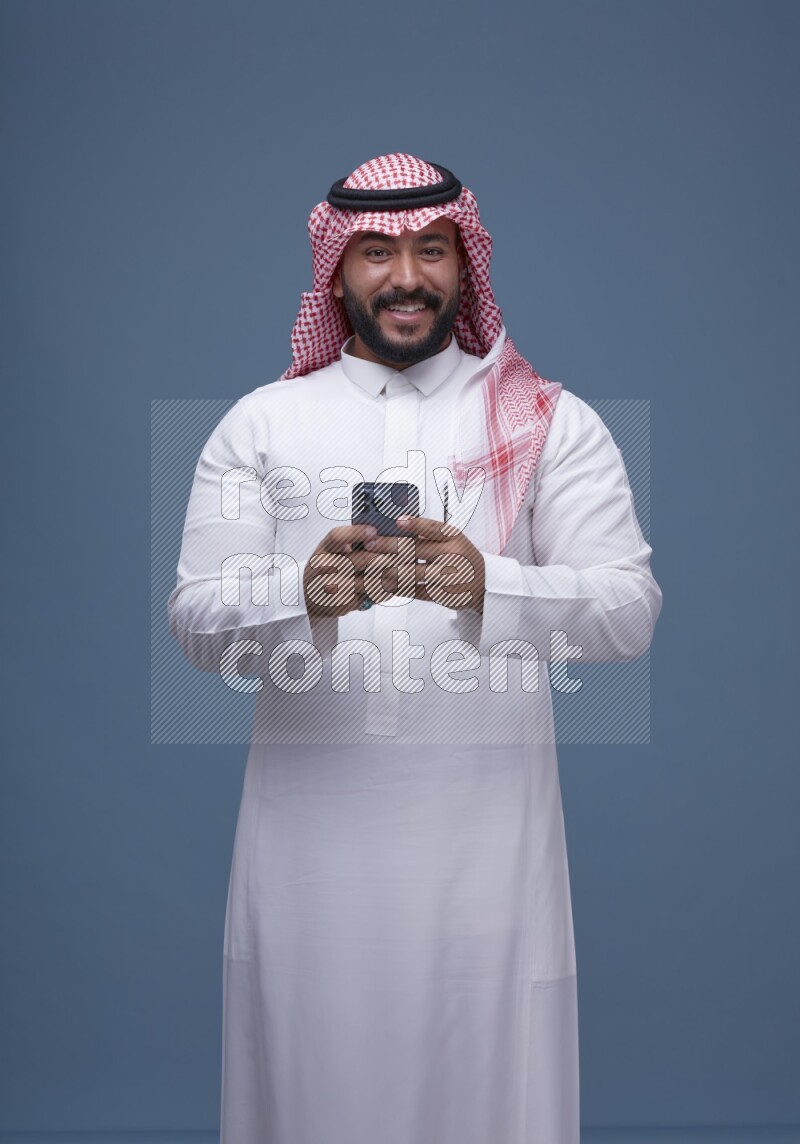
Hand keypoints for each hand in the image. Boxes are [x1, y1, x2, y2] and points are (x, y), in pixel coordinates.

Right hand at [302, 523, 429, 617]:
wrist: (309, 596)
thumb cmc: (328, 567)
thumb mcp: (333, 550)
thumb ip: (353, 540)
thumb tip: (386, 528)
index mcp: (325, 548)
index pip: (337, 537)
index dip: (356, 533)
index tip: (374, 531)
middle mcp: (326, 567)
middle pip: (362, 559)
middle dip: (390, 555)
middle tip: (409, 550)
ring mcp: (333, 587)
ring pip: (371, 580)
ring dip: (394, 575)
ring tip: (412, 568)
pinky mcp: (342, 603)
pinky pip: (370, 596)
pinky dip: (387, 591)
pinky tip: (400, 585)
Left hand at [362, 515, 485, 613]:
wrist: (482, 584)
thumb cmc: (462, 558)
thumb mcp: (452, 539)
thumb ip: (429, 533)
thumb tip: (397, 524)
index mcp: (453, 538)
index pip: (432, 528)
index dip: (414, 524)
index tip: (396, 521)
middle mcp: (451, 556)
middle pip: (414, 550)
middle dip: (387, 547)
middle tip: (370, 544)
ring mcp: (446, 577)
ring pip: (410, 573)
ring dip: (387, 569)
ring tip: (371, 565)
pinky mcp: (440, 594)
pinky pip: (413, 590)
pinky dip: (396, 586)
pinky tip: (383, 582)